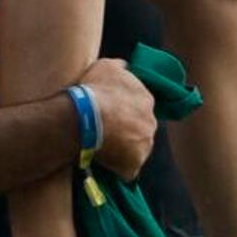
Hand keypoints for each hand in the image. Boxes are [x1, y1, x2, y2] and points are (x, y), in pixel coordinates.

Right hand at [79, 59, 158, 179]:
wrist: (85, 116)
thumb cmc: (94, 89)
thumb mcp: (107, 66)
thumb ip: (121, 67)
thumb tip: (127, 67)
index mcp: (147, 99)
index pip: (141, 107)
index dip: (125, 112)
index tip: (111, 114)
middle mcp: (151, 123)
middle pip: (141, 129)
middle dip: (128, 131)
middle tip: (107, 132)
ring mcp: (144, 145)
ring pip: (137, 150)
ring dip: (125, 150)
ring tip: (104, 149)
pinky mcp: (134, 164)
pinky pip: (128, 170)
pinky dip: (118, 168)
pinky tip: (105, 163)